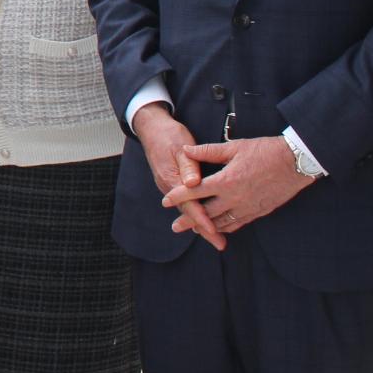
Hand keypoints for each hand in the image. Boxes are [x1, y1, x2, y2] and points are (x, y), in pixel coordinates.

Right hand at [132, 103, 224, 251]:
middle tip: (220, 243)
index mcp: (171, 179)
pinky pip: (187, 202)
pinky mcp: (174, 184)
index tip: (214, 230)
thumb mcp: (180, 147)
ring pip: (188, 209)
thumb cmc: (168, 135)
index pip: (189, 204)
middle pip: (189, 212)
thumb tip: (193, 183)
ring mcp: (170, 186)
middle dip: (204, 229)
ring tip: (217, 237)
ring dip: (202, 223)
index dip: (202, 218)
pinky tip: (207, 217)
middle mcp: (169, 186)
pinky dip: (198, 212)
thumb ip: (188, 165)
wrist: (152, 128)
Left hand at [163, 137, 314, 236]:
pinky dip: (226, 227)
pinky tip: (219, 228)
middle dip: (189, 219)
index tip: (165, 201)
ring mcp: (248, 207)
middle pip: (206, 213)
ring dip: (206, 227)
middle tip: (175, 226)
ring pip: (222, 222)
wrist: (296, 162)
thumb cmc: (265, 151)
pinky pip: (238, 224)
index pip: (195, 191)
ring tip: (194, 230)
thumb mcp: (234, 147)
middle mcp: (235, 198)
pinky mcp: (259, 212)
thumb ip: (208, 151)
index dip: (179, 196)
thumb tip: (186, 150)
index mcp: (226, 181)